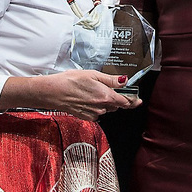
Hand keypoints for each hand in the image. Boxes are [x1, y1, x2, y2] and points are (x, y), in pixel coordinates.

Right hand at [0, 70, 141, 120]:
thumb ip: (111, 80)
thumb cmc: (71, 81)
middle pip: (116, 105)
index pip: (126, 102)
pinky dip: (96, 106)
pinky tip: (87, 97)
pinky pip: (97, 112)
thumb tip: (125, 81)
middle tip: (108, 87)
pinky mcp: (86, 117)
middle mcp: (102, 107)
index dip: (133, 100)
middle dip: (116, 97)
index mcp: (106, 96)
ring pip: (106, 108)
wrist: (53, 92)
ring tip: (93, 89)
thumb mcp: (93, 75)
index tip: (138, 99)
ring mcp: (94, 113)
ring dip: (105, 101)